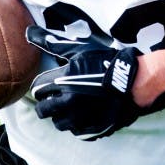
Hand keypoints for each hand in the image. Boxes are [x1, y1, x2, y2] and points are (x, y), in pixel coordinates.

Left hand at [27, 26, 164, 140]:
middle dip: (47, 105)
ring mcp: (79, 119)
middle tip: (54, 100)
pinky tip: (85, 115)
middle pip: (44, 112)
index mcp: (60, 84)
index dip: (41, 89)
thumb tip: (30, 33)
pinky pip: (78, 131)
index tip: (46, 88)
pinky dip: (79, 124)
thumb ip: (54, 44)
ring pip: (60, 124)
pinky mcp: (92, 129)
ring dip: (61, 116)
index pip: (38, 92)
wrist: (134, 82)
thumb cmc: (107, 64)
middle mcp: (66, 104)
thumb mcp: (81, 50)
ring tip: (70, 108)